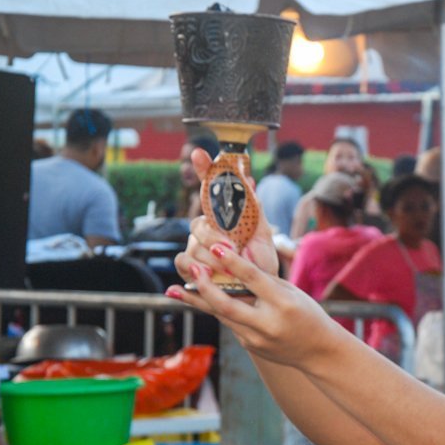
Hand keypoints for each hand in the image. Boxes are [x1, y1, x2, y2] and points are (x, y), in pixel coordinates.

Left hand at [167, 243, 345, 368]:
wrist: (320, 353)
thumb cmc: (307, 314)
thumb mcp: (293, 292)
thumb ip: (265, 278)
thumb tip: (240, 253)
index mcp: (283, 304)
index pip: (254, 279)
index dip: (233, 262)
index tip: (215, 247)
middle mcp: (267, 323)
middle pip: (227, 305)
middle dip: (204, 287)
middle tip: (189, 268)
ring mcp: (256, 339)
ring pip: (220, 316)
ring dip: (195, 301)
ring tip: (172, 288)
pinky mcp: (249, 346)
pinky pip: (228, 323)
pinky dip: (213, 309)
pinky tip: (195, 298)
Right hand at [174, 148, 278, 282]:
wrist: (259, 292)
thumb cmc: (260, 263)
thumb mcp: (262, 234)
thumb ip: (254, 208)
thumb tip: (248, 177)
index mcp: (222, 217)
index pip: (210, 187)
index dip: (204, 168)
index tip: (199, 152)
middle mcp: (206, 231)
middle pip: (198, 224)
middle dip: (214, 236)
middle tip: (230, 247)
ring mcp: (197, 249)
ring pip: (193, 245)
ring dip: (212, 258)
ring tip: (228, 269)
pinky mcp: (191, 270)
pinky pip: (182, 262)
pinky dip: (192, 268)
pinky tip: (204, 274)